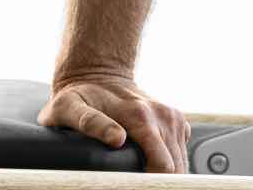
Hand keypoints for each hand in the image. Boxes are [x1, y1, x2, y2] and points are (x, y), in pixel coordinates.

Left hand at [39, 71, 190, 172]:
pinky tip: (149, 159)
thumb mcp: (70, 108)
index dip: (150, 182)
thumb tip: (117, 139)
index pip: (162, 165)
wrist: (96, 73)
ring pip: (181, 162)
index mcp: (140, 116)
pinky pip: (182, 152)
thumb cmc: (80, 95)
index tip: (135, 183)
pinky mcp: (176, 120)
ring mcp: (171, 117)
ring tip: (140, 172)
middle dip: (157, 180)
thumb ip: (91, 123)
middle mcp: (161, 114)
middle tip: (133, 180)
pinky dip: (171, 161)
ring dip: (165, 172)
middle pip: (175, 168)